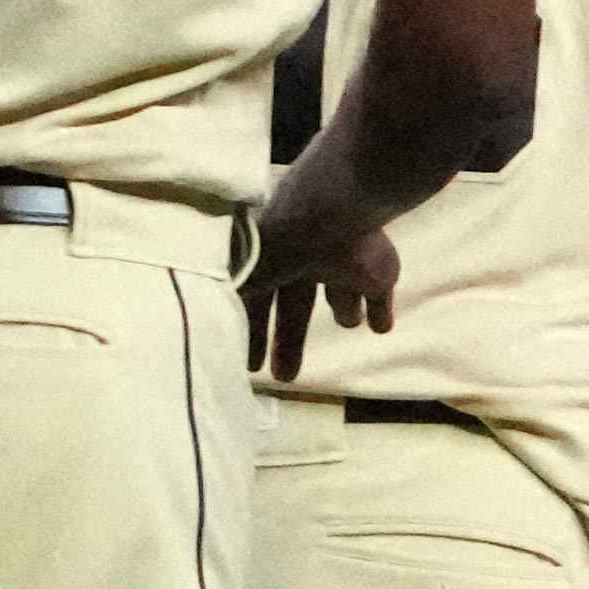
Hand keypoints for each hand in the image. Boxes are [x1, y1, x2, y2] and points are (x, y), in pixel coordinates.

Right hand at [244, 141, 402, 373]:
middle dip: (289, 342)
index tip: (249, 363)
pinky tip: (382, 327)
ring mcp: (341, 266)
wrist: (329, 212)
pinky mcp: (376, 272)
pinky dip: (380, 312)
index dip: (253, 331)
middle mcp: (304, 264)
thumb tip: (206, 319)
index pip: (258, 304)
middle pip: (296, 309)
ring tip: (346, 325)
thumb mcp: (245, 274)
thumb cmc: (278, 245)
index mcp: (270, 262)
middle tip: (284, 376)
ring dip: (344, 313)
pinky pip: (379, 296)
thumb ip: (232, 295)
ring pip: (341, 296)